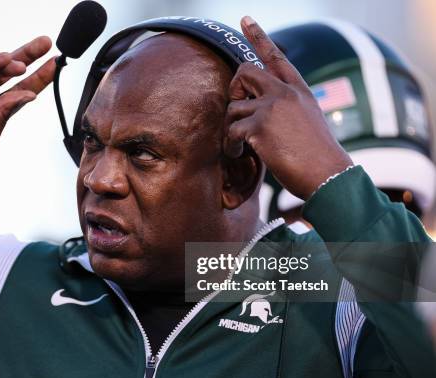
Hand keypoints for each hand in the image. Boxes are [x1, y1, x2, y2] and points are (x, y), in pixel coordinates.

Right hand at [0, 36, 55, 191]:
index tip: (56, 64)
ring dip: (10, 61)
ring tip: (25, 60)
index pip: (22, 90)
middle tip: (47, 43)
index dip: (39, 78)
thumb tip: (28, 95)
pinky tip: (3, 59)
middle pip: (10, 71)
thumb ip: (4, 115)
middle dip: (28, 56)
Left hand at [224, 17, 352, 199]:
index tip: (245, 19)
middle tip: (238, 109)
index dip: (259, 37)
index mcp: (299, 91)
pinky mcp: (260, 126)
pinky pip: (231, 130)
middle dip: (234, 89)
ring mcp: (273, 107)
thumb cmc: (317, 157)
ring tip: (240, 146)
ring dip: (231, 128)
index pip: (276, 58)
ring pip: (234, 107)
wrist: (328, 175)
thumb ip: (286, 110)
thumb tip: (258, 111)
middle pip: (245, 71)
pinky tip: (240, 153)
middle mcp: (285, 93)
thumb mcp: (308, 122)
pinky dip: (231, 145)